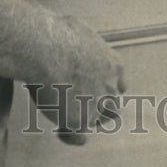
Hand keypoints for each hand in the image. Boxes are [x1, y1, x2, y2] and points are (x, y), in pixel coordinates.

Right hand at [33, 16, 124, 144]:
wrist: (47, 50)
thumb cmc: (56, 34)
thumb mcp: (77, 30)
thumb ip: (81, 41)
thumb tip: (70, 36)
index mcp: (113, 65)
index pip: (119, 84)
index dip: (107, 87)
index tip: (95, 87)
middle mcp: (109, 88)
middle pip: (112, 106)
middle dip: (99, 107)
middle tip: (80, 105)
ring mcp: (95, 106)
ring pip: (98, 121)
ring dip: (86, 121)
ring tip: (67, 116)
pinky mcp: (78, 121)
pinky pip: (78, 136)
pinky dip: (70, 135)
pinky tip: (61, 129)